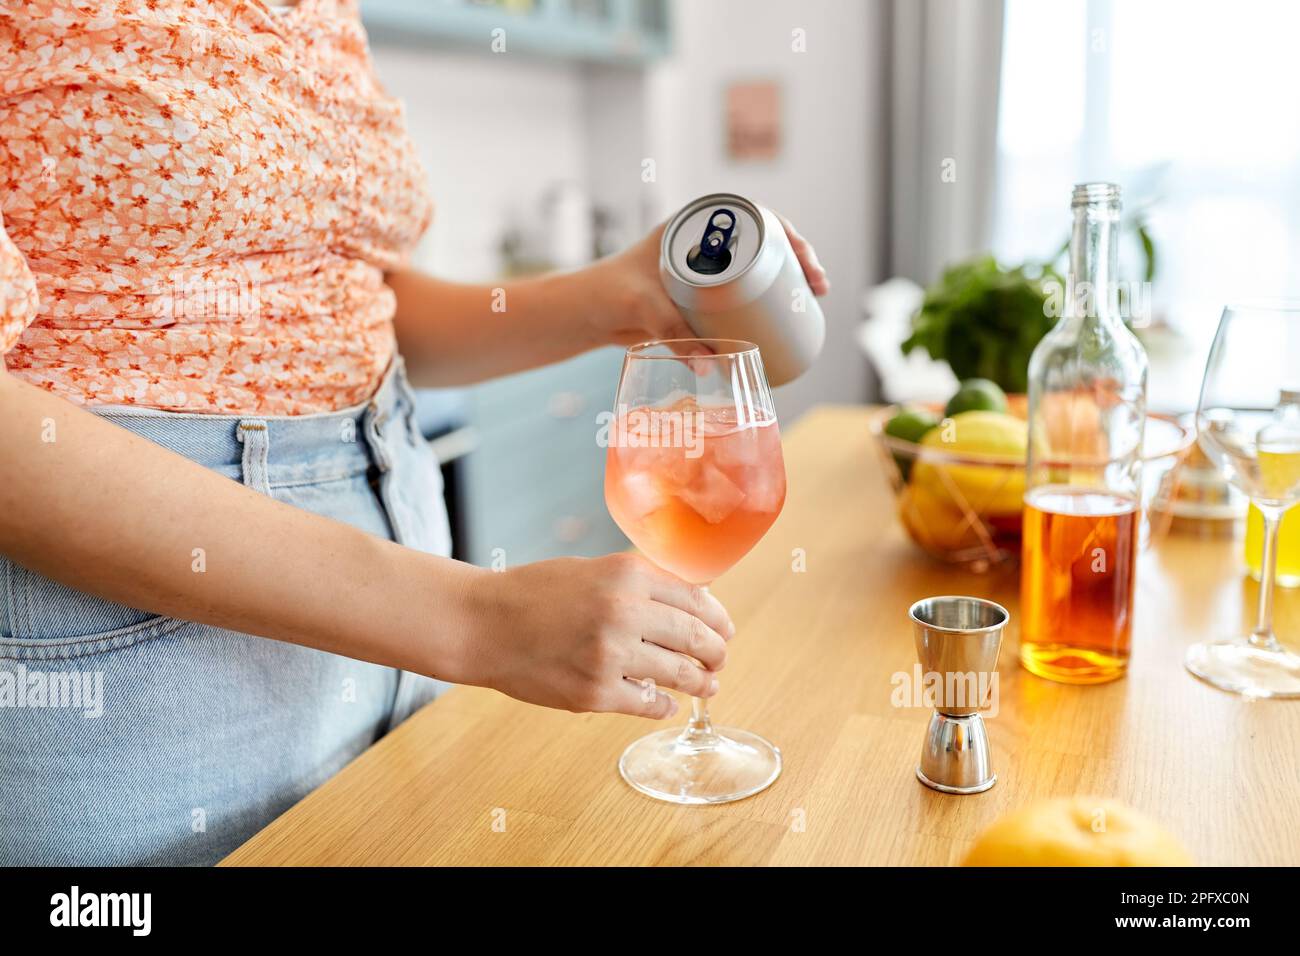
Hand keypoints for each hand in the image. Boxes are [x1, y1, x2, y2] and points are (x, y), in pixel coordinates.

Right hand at [459, 553, 734, 717]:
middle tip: (720, 660)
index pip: (696, 597)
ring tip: (708, 685)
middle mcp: (624, 611)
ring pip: (679, 673)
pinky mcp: (595, 693)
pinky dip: (663, 705)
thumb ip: (637, 583)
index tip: (725, 629)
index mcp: (626, 574)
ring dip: (700, 682)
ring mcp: (610, 655)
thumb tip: (691, 599)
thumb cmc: (534, 593)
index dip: (717, 617)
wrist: (482, 624)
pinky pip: (647, 703)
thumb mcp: (591, 570)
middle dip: (716, 652)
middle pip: (695, 636)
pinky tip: (665, 703)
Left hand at [578, 213, 829, 349]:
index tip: (806, 262)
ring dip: (789, 281)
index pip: (753, 219)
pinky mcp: (702, 296)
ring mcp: (705, 269)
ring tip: (812, 303)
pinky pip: (743, 293)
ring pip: (757, 269)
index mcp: (693, 225)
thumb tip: (708, 369)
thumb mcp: (643, 307)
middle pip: (765, 244)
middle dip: (799, 261)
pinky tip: (791, 312)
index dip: (789, 235)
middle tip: (819, 289)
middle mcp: (704, 242)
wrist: (587, 312)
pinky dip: (768, 299)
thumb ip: (673, 335)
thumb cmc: (609, 294)